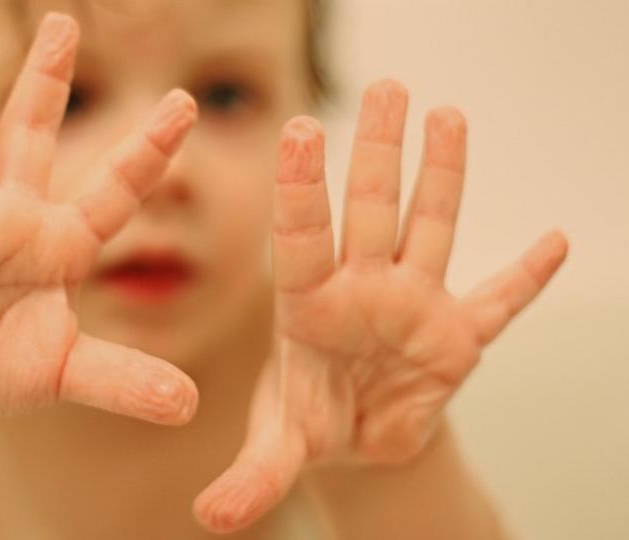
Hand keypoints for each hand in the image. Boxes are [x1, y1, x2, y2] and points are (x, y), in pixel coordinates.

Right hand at [0, 14, 198, 433]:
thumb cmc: (1, 368)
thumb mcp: (67, 373)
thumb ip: (123, 380)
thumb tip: (188, 405)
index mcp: (58, 245)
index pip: (112, 189)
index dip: (147, 149)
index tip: (186, 104)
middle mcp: (9, 219)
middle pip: (31, 138)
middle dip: (47, 84)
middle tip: (63, 24)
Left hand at [194, 79, 567, 531]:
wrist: (359, 438)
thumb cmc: (312, 421)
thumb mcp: (280, 450)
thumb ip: (250, 478)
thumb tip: (211, 521)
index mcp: (308, 307)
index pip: (301, 237)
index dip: (301, 188)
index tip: (299, 129)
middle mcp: (361, 290)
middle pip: (370, 210)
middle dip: (377, 152)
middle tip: (386, 88)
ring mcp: (413, 306)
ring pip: (430, 229)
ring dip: (442, 176)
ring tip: (447, 117)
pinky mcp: (458, 336)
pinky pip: (498, 303)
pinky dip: (526, 278)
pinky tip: (555, 242)